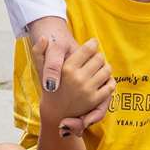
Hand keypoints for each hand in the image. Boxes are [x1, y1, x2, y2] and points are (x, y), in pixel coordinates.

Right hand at [26, 16, 109, 133]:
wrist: (55, 111)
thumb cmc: (49, 87)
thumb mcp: (40, 67)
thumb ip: (38, 51)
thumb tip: (43, 38)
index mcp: (66, 69)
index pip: (89, 49)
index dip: (92, 44)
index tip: (92, 43)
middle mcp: (77, 79)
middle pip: (99, 58)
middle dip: (98, 56)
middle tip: (93, 58)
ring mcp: (87, 90)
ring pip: (107, 70)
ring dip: (104, 67)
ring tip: (97, 68)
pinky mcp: (95, 100)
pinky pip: (110, 84)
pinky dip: (109, 80)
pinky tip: (101, 79)